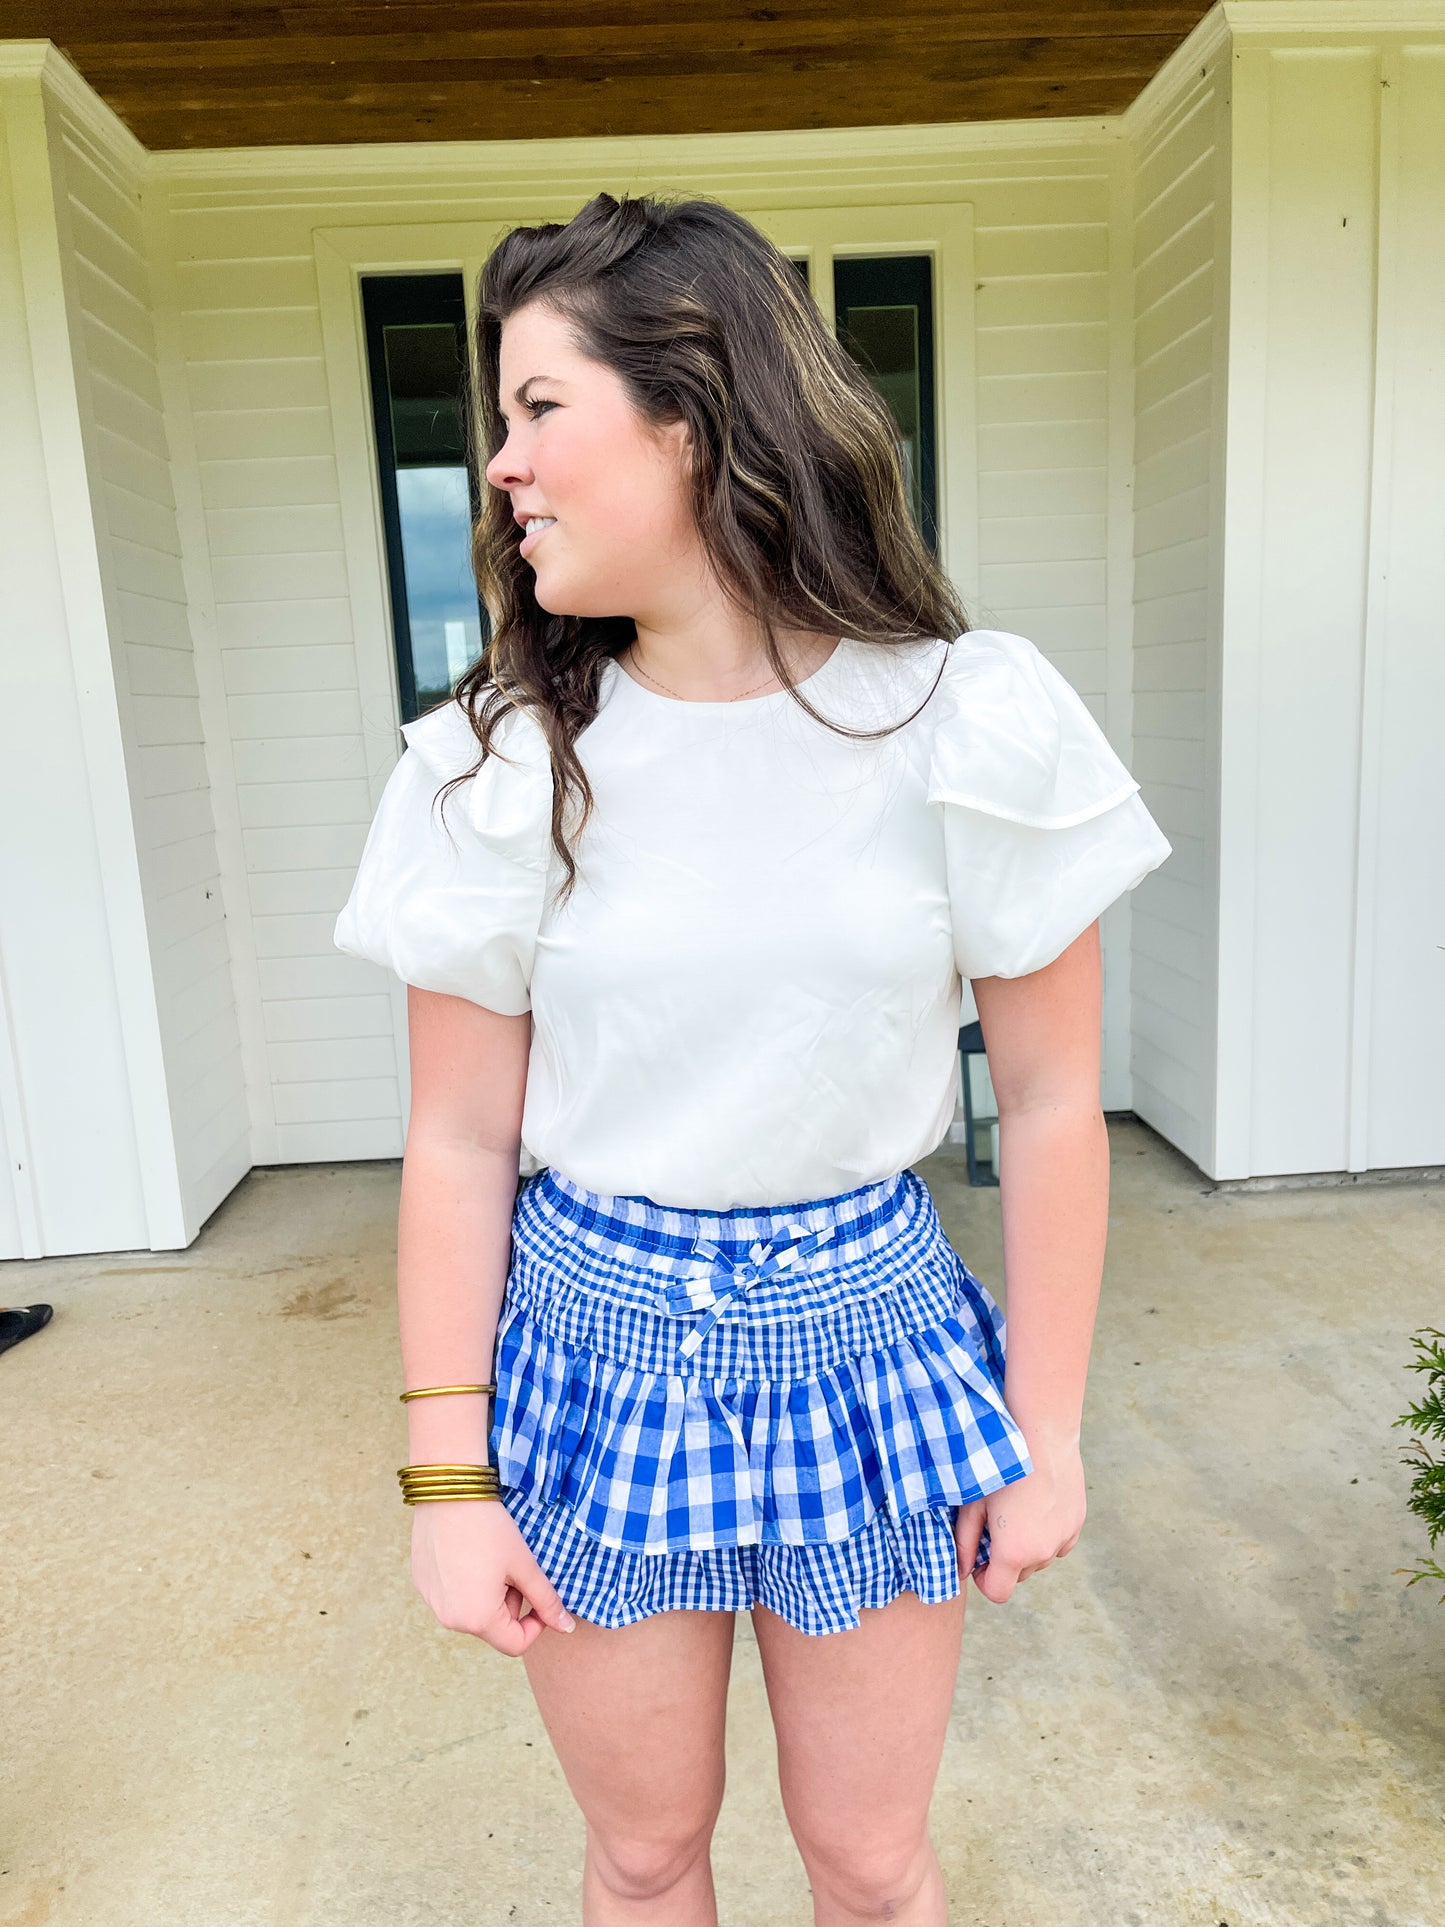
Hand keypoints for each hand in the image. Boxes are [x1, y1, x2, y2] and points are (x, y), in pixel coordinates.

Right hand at [410, 1499, 576, 1654]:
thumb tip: (566, 1628)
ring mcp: (432, 1602)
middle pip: (493, 1627)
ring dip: (489, 1594)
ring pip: (472, 1612)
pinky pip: (451, 1596)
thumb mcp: (524, 1565)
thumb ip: (546, 1600)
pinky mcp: (422, 1585)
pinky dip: (466, 1583)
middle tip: (512, 1567)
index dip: (535, 1624)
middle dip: (510, 1603)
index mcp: (476, 1619)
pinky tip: (469, 1553)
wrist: (449, 1492)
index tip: (539, 1595)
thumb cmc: (489, 1528)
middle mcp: (449, 1619)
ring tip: (490, 1558)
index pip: (515, 1645)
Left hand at [953, 1436, 1085, 1604]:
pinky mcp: (1077, 1524)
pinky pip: (1058, 1543)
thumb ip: (964, 1543)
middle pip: (1018, 1575)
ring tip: (1016, 1510)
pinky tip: (1036, 1506)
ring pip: (1039, 1559)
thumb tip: (960, 1571)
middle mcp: (1042, 1553)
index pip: (997, 1593)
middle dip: (1004, 1560)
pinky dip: (1047, 1535)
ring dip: (1027, 1547)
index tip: (979, 1557)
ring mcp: (1063, 1539)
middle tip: (995, 1525)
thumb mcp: (973, 1504)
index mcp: (1013, 1552)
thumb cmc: (1000, 1467)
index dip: (983, 1579)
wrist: (1041, 1435)